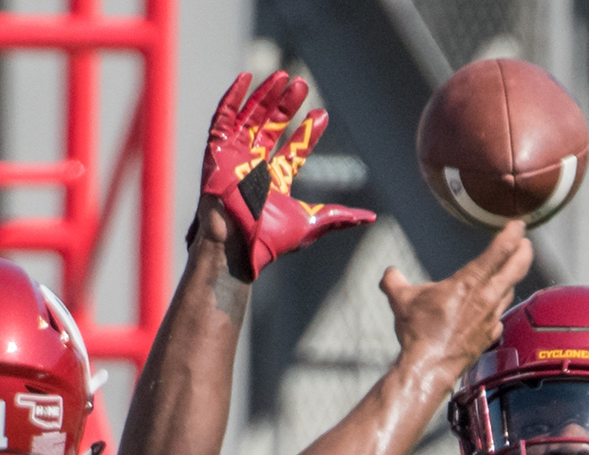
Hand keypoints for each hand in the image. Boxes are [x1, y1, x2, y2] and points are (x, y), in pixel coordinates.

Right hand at [198, 71, 375, 279]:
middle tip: (302, 85)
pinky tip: (246, 78)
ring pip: (251, 118)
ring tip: (283, 76)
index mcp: (275, 181)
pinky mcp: (217, 151)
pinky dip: (232, 98)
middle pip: (273, 127)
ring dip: (265, 96)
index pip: (293, 150)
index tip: (321, 114)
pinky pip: (223, 118)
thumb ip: (339, 217)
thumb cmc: (269, 239)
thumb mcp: (311, 224)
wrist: (237, 243)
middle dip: (287, 106)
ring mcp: (235, 157)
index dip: (307, 132)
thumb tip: (371, 218)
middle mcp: (255, 166)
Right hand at [380, 221, 533, 376]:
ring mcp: (492, 317)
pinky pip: (500, 316)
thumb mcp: (400, 299)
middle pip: (517, 268)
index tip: (518, 225)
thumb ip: (394, 280)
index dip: (512, 234)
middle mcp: (487, 297)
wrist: (429, 366)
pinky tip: (494, 308)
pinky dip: (499, 307)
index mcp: (469, 281)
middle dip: (524, 252)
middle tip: (526, 243)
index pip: (499, 251)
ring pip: (510, 291)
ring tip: (511, 271)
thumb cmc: (419, 332)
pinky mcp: (490, 335)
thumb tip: (389, 274)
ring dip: (512, 278)